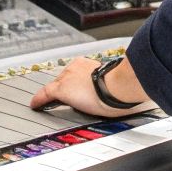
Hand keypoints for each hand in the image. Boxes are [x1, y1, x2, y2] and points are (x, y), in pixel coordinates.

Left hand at [27, 57, 155, 117]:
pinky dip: (40, 101)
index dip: (77, 81)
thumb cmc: (123, 84)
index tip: (79, 87)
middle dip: (67, 88)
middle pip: (66, 79)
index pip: (78, 73)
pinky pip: (45, 95)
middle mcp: (77, 68)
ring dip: (56, 95)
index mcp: (91, 64)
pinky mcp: (61, 90)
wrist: (118, 85)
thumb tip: (135, 88)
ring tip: (54, 103)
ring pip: (57, 87)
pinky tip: (35, 105)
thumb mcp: (120, 80)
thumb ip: (120, 81)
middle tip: (69, 98)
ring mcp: (68, 78)